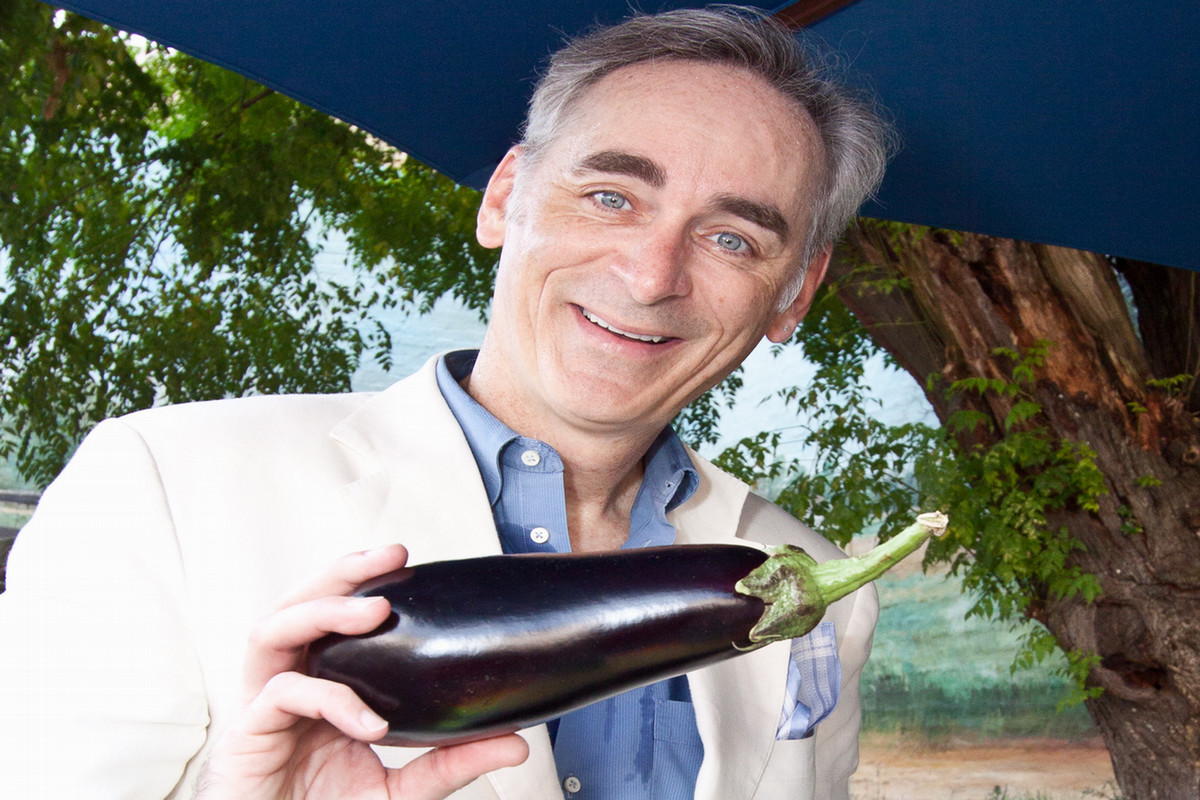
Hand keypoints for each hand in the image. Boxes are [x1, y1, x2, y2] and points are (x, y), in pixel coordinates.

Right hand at [194, 545, 528, 798]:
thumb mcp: (401, 789)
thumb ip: (450, 764)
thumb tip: (516, 746)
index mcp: (320, 682)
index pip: (333, 615)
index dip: (363, 580)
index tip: (408, 560)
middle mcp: (289, 682)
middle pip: (300, 603)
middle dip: (342, 573)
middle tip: (390, 556)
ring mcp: (262, 704)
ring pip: (274, 629)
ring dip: (322, 610)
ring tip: (371, 609)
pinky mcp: (247, 733)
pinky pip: (283, 694)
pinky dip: (329, 699)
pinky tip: (368, 719)